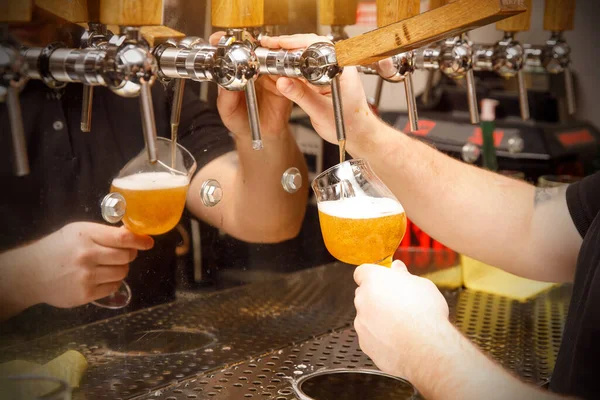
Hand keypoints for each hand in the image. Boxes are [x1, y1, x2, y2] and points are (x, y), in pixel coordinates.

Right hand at [27, 222, 153, 307]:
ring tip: (106, 266)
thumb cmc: (57, 248)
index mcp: (86, 235)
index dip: (140, 240)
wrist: (30, 273)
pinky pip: (114, 287)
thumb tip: (133, 234)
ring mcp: (86, 276)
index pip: (123, 237)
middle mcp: (87, 255)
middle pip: (127, 256)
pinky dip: (112, 282)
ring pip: (122, 272)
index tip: (148, 242)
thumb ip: (104, 233)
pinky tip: (100, 277)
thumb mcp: (77, 232)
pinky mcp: (85, 294)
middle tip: (121, 254)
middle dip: (129, 254)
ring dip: (120, 268)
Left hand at [209, 32, 293, 138]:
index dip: (228, 43)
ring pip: (272, 58)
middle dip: (251, 46)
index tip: (223, 40)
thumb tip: (225, 81)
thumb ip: (226, 95)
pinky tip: (279, 76)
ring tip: (263, 65)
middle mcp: (253, 69)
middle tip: (248, 50)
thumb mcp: (227, 110)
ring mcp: (270, 74)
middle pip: (254, 49)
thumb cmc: (241, 121)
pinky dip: (285, 72)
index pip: (231, 51)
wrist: (261, 136)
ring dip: (270, 57)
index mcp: (236, 71)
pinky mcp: (285, 83)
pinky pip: (288, 74)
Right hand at [261, 34, 380, 145]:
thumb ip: (301, 96)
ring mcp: (329, 71)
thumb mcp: (321, 111)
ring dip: (288, 55)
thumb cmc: (350, 124)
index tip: (280, 44)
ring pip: (306, 57)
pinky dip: (292, 67)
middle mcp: (337, 66)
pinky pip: (305, 68)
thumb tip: (282, 82)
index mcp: (342, 68)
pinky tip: (280, 67)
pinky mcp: (323, 79)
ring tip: (271, 53)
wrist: (358, 134)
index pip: (317, 45)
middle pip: (310, 47)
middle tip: (270, 45)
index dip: (296, 43)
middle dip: (288, 46)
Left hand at [353, 261, 449, 378]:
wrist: (425, 348)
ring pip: (366, 316)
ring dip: (378, 318)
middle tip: (398, 303)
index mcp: (373, 280)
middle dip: (377, 297)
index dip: (373, 276)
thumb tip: (397, 268)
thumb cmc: (425, 313)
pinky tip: (398, 340)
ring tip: (402, 325)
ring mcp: (361, 322)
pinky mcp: (364, 343)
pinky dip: (380, 337)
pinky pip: (370, 336)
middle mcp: (362, 299)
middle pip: (364, 294)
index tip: (384, 280)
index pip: (362, 272)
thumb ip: (403, 275)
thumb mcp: (421, 285)